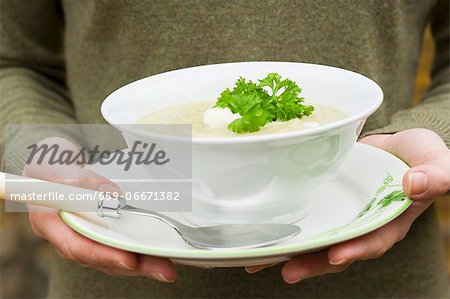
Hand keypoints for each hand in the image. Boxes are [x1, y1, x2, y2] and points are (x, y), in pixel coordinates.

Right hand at [23, 137, 175, 281]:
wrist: (55, 161)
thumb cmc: (51, 162)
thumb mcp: (55, 161)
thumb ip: (77, 177)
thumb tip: (110, 195)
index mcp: (49, 222)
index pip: (76, 245)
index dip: (102, 255)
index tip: (128, 259)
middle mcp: (66, 235)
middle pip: (100, 257)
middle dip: (132, 265)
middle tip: (162, 270)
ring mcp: (84, 235)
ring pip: (112, 256)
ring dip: (141, 263)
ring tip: (166, 267)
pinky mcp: (99, 232)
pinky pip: (118, 247)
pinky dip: (138, 253)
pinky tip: (157, 256)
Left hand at [245, 128, 449, 282]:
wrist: (395, 146)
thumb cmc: (418, 157)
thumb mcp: (434, 161)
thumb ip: (434, 174)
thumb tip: (415, 184)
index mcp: (389, 222)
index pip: (372, 241)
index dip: (355, 250)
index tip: (336, 254)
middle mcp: (360, 225)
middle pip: (336, 250)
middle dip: (313, 262)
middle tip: (288, 270)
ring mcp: (340, 216)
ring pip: (314, 240)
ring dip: (289, 252)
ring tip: (259, 261)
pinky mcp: (324, 203)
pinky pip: (304, 219)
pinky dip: (284, 229)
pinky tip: (259, 236)